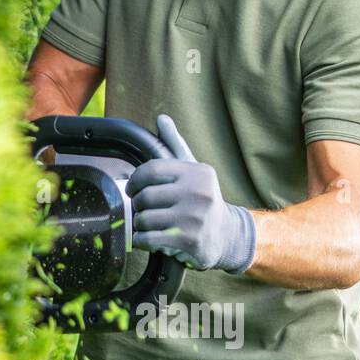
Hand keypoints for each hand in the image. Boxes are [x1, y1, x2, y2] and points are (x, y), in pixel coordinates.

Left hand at [125, 114, 255, 273]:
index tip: (132, 188)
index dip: (134, 180)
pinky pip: (149, 239)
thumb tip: (162, 118)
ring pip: (145, 219)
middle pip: (145, 196)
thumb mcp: (193, 170)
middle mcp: (198, 193)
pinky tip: (145, 239)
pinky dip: (140, 241)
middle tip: (140, 209)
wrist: (226, 235)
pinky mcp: (190, 241)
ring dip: (139, 224)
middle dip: (137, 204)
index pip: (152, 169)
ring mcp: (194, 218)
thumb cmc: (202, 198)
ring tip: (146, 224)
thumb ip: (175, 144)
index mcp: (196, 172)